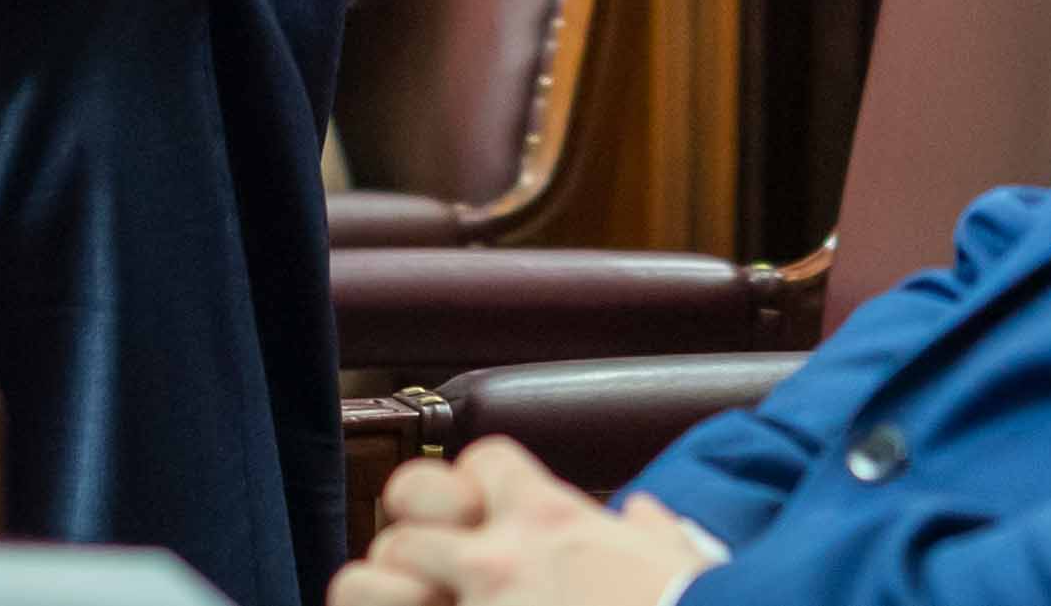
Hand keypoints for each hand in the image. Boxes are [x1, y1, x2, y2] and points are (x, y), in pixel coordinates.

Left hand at [338, 441, 716, 605]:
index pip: (484, 459)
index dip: (477, 484)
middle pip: (406, 506)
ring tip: (407, 605)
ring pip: (367, 581)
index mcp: (554, 523)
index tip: (488, 515)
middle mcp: (499, 560)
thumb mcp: (683, 561)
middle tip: (430, 568)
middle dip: (412, 535)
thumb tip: (641, 519)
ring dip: (380, 593)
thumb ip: (651, 535)